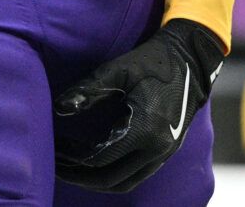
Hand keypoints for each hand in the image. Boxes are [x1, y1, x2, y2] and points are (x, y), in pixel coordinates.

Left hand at [53, 18, 220, 191]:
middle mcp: (157, 149)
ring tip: (71, 169)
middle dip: (79, 177)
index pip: (100, 158)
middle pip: (111, 180)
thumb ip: (88, 89)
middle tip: (56, 165)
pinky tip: (95, 162)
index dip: (72, 158)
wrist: (190, 60)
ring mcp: (164, 154)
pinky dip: (113, 176)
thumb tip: (59, 108)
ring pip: (124, 184)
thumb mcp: (118, 69)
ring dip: (96, 181)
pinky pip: (135, 176)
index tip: (53, 148)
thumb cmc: (151, 61)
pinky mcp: (166, 152)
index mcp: (145, 129)